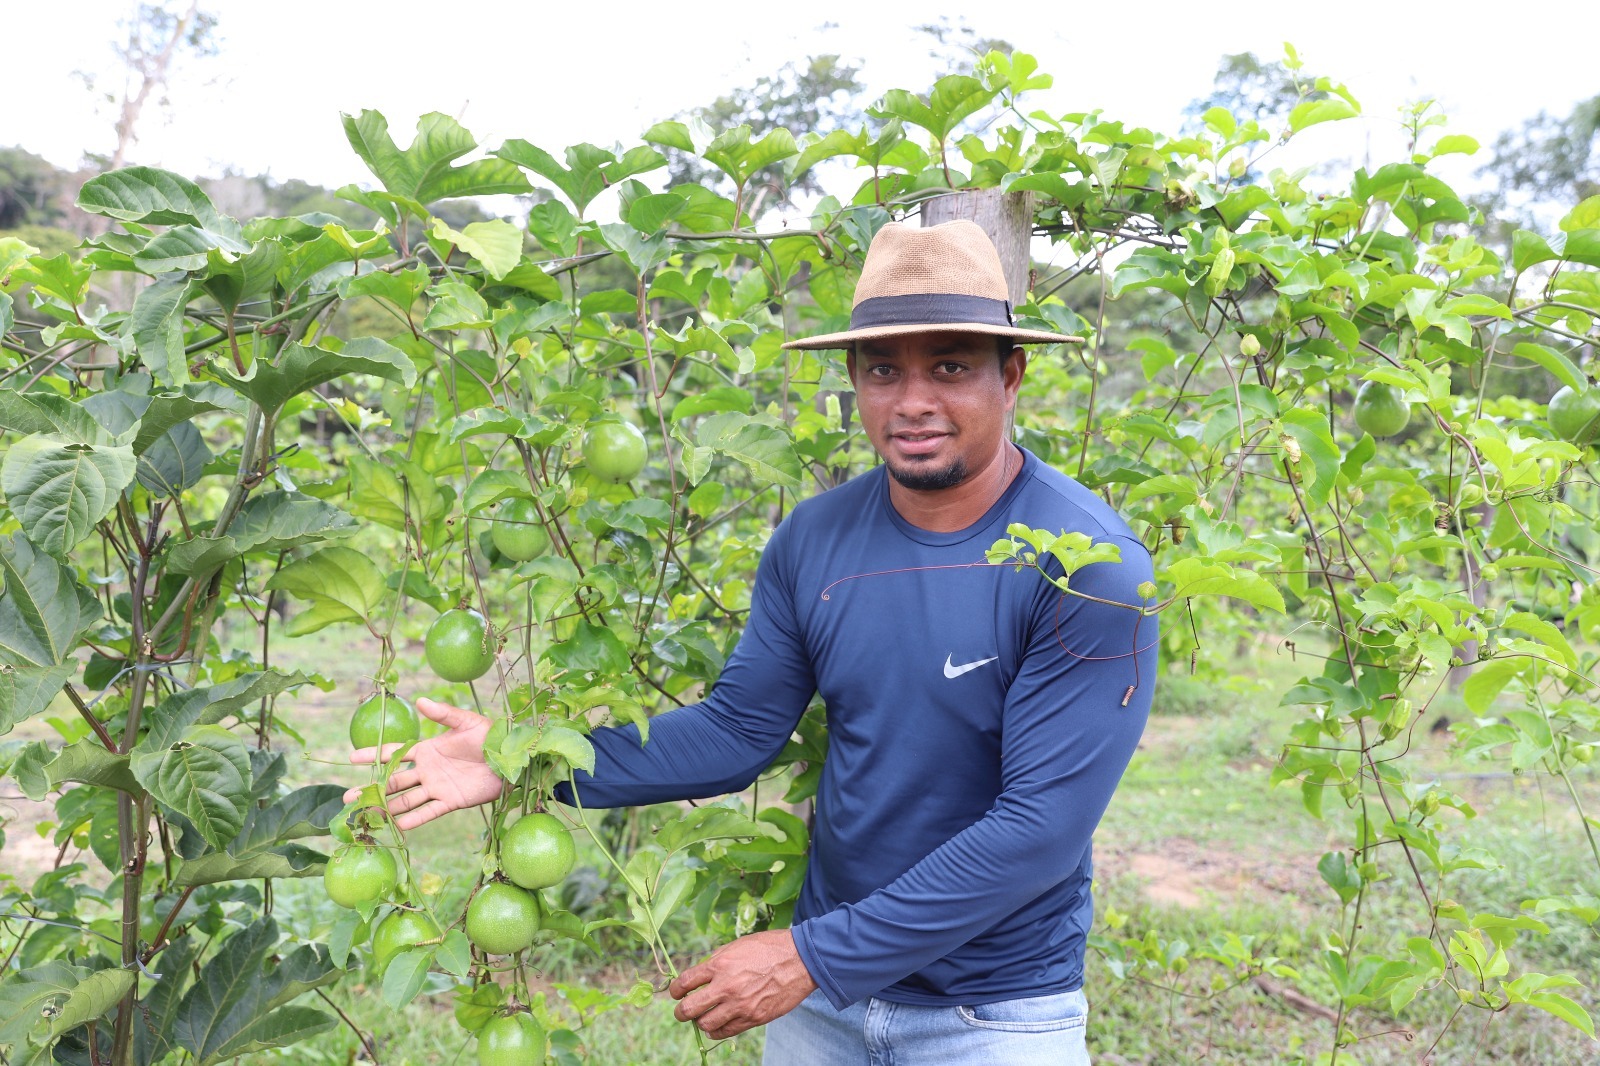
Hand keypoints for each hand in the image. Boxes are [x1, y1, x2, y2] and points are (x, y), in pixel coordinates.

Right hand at [345, 697, 504, 829]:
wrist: (509, 759)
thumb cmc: (489, 737)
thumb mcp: (466, 722)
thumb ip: (443, 714)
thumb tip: (420, 700)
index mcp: (427, 750)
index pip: (394, 753)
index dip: (373, 755)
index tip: (350, 757)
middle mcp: (427, 771)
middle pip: (393, 781)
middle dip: (371, 789)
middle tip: (347, 798)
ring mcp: (437, 787)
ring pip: (406, 800)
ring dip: (386, 808)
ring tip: (365, 816)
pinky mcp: (450, 802)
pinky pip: (428, 812)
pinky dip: (414, 820)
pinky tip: (397, 827)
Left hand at [669, 929, 816, 1039]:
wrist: (800, 960)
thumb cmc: (769, 948)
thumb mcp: (738, 945)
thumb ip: (717, 960)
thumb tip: (701, 973)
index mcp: (719, 964)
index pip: (684, 982)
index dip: (674, 990)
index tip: (675, 993)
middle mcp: (726, 987)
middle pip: (688, 1009)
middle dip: (680, 1011)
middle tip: (681, 1010)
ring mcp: (739, 1005)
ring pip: (705, 1024)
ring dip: (699, 1022)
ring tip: (702, 1017)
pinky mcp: (753, 1018)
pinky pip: (725, 1032)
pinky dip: (716, 1030)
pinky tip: (716, 1025)